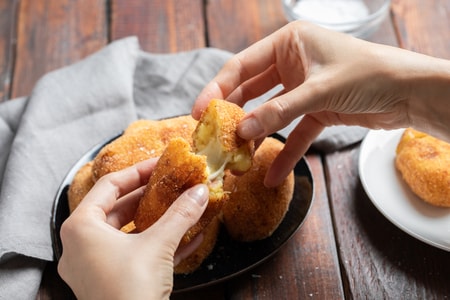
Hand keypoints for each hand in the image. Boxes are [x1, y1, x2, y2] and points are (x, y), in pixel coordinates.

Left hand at [57, 158, 208, 299]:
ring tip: (181, 207)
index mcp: (82, 228)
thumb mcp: (158, 245)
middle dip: (150, 197)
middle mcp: (83, 245)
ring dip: (157, 221)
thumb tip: (200, 191)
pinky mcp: (112, 282)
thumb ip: (180, 214)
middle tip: (173, 184)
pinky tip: (190, 239)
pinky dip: (159, 245)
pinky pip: (136, 255)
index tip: (160, 164)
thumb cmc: (130, 291)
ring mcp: (96, 266)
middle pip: (118, 209)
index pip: (109, 186)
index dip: (137, 171)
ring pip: (129, 233)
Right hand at [193, 21, 449, 186]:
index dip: (218, 89)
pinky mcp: (316, 110)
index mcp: (288, 43)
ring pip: (270, 113)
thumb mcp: (318, 90)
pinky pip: (294, 133)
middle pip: (251, 91)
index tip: (200, 111)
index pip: (242, 66)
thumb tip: (244, 131)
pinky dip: (285, 152)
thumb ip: (279, 111)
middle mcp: (292, 63)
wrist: (409, 93)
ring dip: (256, 136)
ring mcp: (302, 88)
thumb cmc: (368, 75)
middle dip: (234, 115)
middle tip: (213, 137)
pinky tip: (272, 174)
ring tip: (237, 158)